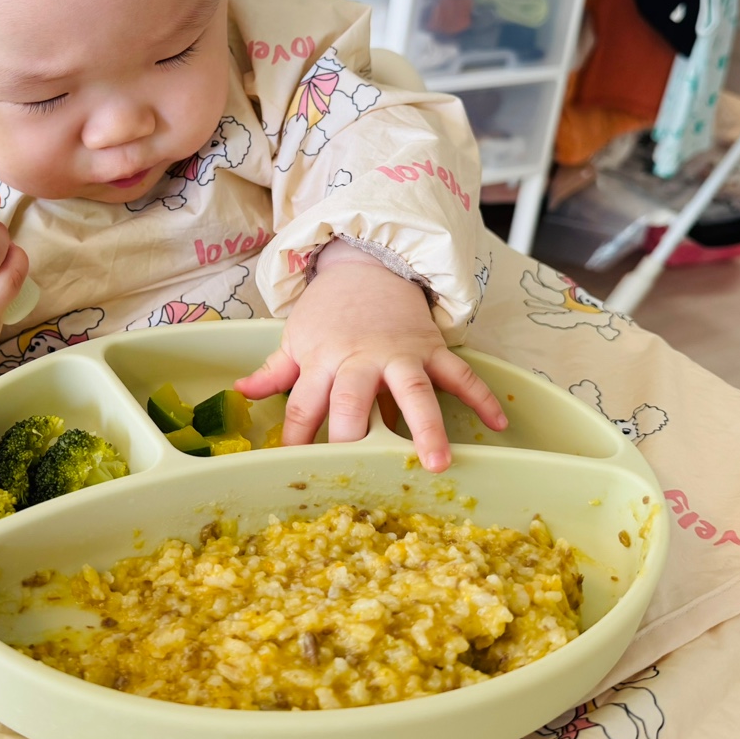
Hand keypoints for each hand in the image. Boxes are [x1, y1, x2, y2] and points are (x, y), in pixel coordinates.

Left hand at [235, 242, 504, 470]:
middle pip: (354, 400)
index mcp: (322, 360)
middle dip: (357, 436)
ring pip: (414, 391)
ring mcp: (400, 354)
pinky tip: (499, 424)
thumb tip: (240, 391)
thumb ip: (274, 370)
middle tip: (364, 473)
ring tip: (436, 463)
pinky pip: (460, 373)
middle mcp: (361, 359)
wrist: (367, 266)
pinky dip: (481, 396)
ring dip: (426, 426)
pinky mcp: (431, 348)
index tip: (297, 469)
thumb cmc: (328, 311)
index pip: (305, 406)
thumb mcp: (296, 336)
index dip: (299, 438)